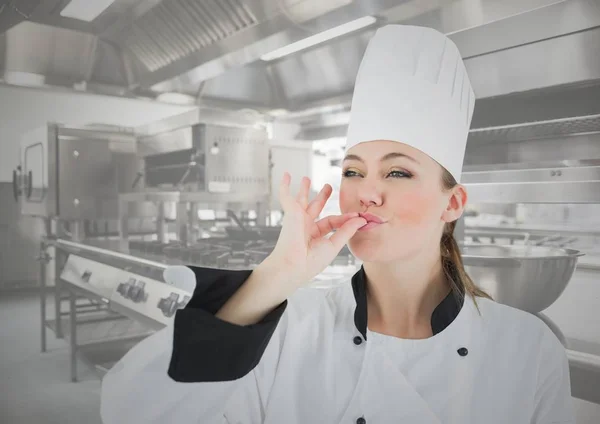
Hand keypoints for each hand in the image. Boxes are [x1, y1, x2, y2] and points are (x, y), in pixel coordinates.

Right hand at [264, 173, 365, 288]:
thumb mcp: (334, 245)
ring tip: (306, 178)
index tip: (359, 216)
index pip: (332, 222)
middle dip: (322, 197)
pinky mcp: (291, 212)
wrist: (294, 265)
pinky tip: (285, 175)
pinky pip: (286, 196)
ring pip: (302, 200)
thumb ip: (347, 231)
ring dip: (304, 189)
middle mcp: (306, 226)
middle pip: (316, 208)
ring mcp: (298, 219)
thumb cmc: (311, 261)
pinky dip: (284, 186)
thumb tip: (361, 220)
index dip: (345, 218)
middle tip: (328, 187)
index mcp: (316, 235)